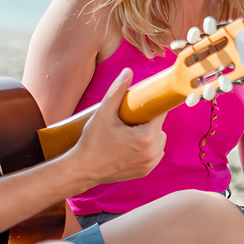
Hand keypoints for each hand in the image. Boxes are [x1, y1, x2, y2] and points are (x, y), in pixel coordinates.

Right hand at [69, 68, 166, 185]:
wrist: (83, 169)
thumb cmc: (92, 142)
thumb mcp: (103, 114)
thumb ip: (117, 92)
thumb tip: (128, 72)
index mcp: (146, 137)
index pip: (160, 113)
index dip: (153, 106)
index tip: (145, 103)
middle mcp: (153, 152)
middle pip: (159, 127)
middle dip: (148, 121)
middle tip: (130, 120)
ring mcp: (150, 163)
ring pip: (158, 140)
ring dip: (149, 135)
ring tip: (129, 133)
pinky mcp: (146, 171)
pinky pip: (154, 153)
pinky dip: (147, 148)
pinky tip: (132, 145)